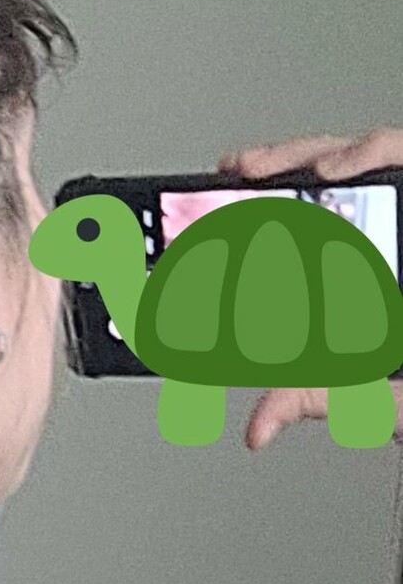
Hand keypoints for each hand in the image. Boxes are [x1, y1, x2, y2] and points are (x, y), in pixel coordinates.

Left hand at [219, 128, 401, 449]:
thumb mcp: (361, 389)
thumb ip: (309, 396)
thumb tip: (257, 432)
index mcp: (348, 272)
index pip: (293, 231)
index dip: (247, 216)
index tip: (201, 216)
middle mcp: (374, 234)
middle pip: (314, 184)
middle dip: (264, 172)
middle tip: (224, 178)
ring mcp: (398, 208)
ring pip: (348, 160)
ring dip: (297, 158)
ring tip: (256, 171)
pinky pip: (397, 151)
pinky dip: (364, 153)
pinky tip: (330, 173)